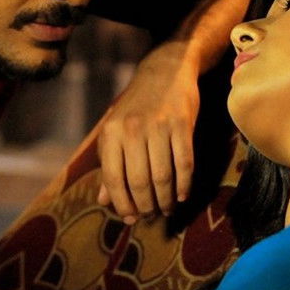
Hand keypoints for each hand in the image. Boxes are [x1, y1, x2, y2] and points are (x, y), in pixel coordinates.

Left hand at [96, 40, 200, 222]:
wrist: (164, 72)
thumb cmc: (135, 107)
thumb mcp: (116, 131)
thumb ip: (110, 165)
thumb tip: (105, 201)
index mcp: (111, 132)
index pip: (113, 178)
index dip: (122, 203)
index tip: (130, 218)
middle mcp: (132, 129)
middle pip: (139, 182)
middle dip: (145, 206)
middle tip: (150, 215)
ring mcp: (158, 126)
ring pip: (163, 177)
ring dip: (165, 200)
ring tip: (166, 208)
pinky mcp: (182, 125)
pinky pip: (184, 164)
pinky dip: (184, 185)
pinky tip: (181, 195)